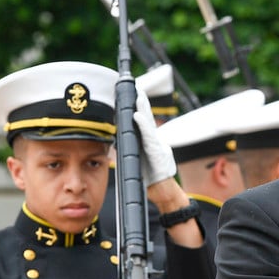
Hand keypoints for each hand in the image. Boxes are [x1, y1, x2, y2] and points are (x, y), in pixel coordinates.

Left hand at [133, 64, 176, 185]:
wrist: (162, 191)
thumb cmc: (149, 177)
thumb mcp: (136, 161)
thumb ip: (130, 150)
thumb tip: (116, 142)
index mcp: (149, 142)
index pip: (143, 121)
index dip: (139, 107)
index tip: (134, 93)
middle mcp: (154, 141)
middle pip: (147, 117)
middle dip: (142, 102)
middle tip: (137, 87)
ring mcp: (157, 145)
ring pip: (148, 124)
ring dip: (143, 108)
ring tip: (138, 96)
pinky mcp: (157, 153)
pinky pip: (148, 136)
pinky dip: (143, 125)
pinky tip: (137, 115)